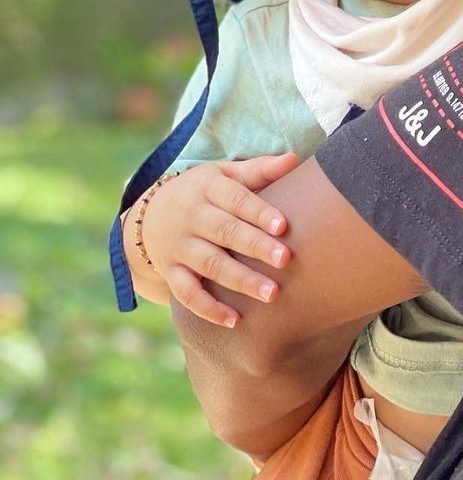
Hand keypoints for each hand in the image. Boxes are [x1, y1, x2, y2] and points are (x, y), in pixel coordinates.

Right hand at [139, 154, 300, 326]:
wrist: (151, 214)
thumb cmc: (206, 192)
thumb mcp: (225, 174)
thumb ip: (259, 169)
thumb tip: (294, 159)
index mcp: (208, 187)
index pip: (236, 199)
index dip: (259, 212)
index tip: (284, 225)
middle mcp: (192, 217)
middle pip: (225, 232)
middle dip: (255, 247)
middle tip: (285, 260)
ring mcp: (180, 246)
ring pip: (210, 265)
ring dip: (240, 281)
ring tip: (271, 294)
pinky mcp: (171, 272)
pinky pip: (186, 294)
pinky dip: (208, 309)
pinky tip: (234, 320)